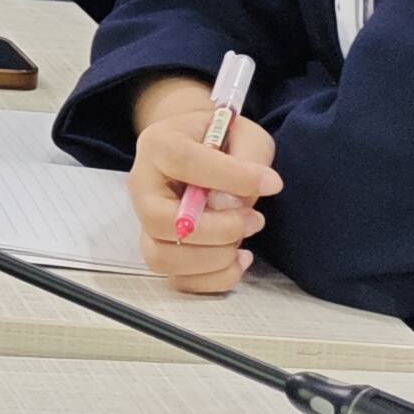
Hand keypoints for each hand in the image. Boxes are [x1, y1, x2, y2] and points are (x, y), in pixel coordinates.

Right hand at [125, 73, 279, 295]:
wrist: (204, 151)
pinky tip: (239, 259)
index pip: (181, 161)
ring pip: (163, 257)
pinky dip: (215, 278)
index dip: (228, 176)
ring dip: (215, 257)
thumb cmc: (223, 140)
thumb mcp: (245, 134)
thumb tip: (234, 203)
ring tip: (245, 238)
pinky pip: (179, 280)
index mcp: (158, 144)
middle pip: (159, 220)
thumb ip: (246, 160)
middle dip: (217, 229)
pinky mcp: (161, 250)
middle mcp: (143, 185)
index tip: (271, 183)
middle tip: (254, 219)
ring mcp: (146, 222)